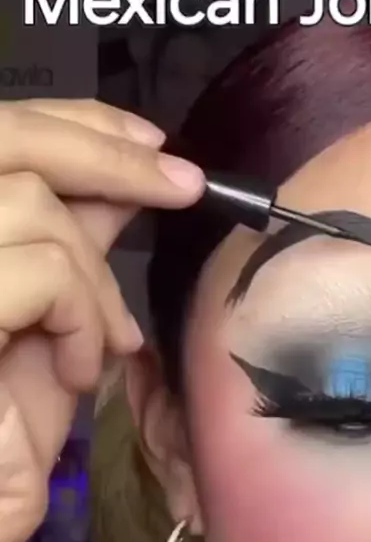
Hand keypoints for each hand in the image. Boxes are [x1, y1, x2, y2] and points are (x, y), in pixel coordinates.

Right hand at [0, 98, 203, 541]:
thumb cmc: (9, 419)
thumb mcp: (53, 312)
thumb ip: (74, 238)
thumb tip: (128, 179)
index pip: (2, 131)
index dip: (75, 122)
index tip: (149, 141)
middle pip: (6, 137)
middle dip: (106, 152)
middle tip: (181, 180)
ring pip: (32, 205)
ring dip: (94, 273)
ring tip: (107, 339)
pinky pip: (43, 273)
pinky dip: (82, 316)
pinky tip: (81, 368)